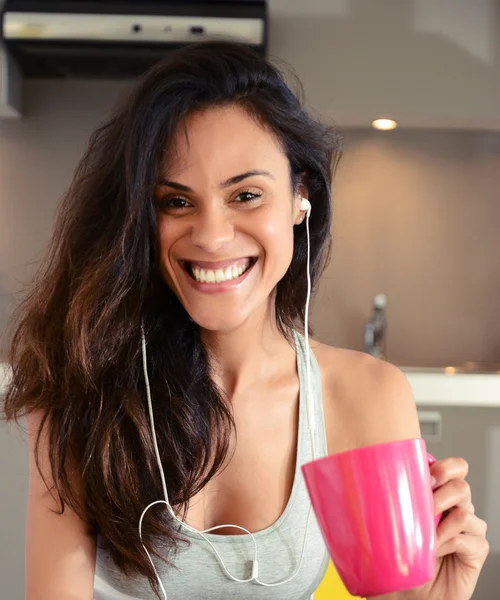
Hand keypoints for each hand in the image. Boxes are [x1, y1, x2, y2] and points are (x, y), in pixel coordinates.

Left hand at [401, 457, 488, 599]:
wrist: (413, 590)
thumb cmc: (403, 554)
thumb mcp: (395, 522)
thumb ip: (394, 500)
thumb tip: (375, 479)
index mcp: (439, 492)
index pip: (455, 467)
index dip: (445, 468)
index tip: (426, 477)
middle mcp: (457, 506)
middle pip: (461, 484)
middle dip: (442, 492)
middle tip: (426, 505)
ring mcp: (469, 527)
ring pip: (465, 509)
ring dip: (441, 521)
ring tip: (425, 536)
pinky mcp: (477, 548)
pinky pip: (467, 537)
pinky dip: (447, 542)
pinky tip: (434, 551)